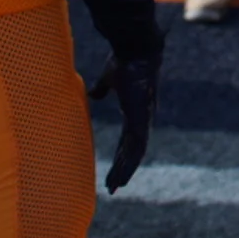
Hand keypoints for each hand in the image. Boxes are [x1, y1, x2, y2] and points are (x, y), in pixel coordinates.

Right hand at [89, 50, 161, 191]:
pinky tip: (124, 175)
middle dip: (122, 169)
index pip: (127, 140)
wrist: (136, 50)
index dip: (120, 156)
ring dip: (126, 170)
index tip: (113, 169)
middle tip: (113, 187)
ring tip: (116, 187)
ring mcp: (144, 119)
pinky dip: (131, 162)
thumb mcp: (109, 78)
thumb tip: (94, 95)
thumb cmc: (123, 61)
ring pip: (136, 153)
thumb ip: (102, 88)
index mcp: (134, 111)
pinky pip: (138, 146)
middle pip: (132, 151)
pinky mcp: (142, 118)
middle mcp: (142, 119)